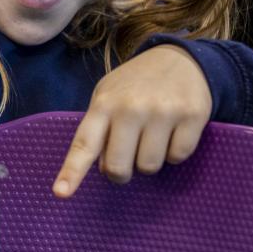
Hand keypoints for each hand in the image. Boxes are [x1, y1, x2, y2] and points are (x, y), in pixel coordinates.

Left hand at [53, 45, 211, 197]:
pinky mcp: (191, 116)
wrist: (180, 58)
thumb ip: (100, 128)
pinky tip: (172, 131)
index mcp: (104, 103)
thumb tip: (103, 167)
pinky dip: (173, 152)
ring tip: (151, 136)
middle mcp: (131, 108)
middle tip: (127, 158)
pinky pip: (177, 157)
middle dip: (121, 172)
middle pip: (119, 168)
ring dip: (149, 160)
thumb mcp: (108, 94)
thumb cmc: (136, 83)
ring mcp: (162, 112)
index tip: (60, 193)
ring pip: (149, 167)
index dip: (72, 171)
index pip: (84, 143)